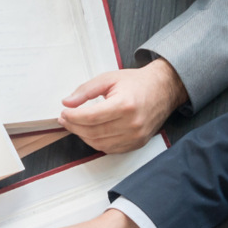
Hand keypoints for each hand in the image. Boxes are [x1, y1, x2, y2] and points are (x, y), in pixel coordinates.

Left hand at [58, 60, 187, 152]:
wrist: (164, 89)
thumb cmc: (137, 83)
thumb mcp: (108, 78)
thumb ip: (85, 90)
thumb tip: (68, 102)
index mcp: (125, 105)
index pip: (91, 117)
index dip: (73, 117)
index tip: (64, 113)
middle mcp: (133, 123)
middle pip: (93, 132)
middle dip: (74, 126)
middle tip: (65, 119)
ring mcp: (136, 136)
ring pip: (100, 144)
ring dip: (83, 136)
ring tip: (75, 125)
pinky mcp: (137, 143)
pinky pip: (110, 149)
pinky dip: (96, 142)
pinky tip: (89, 132)